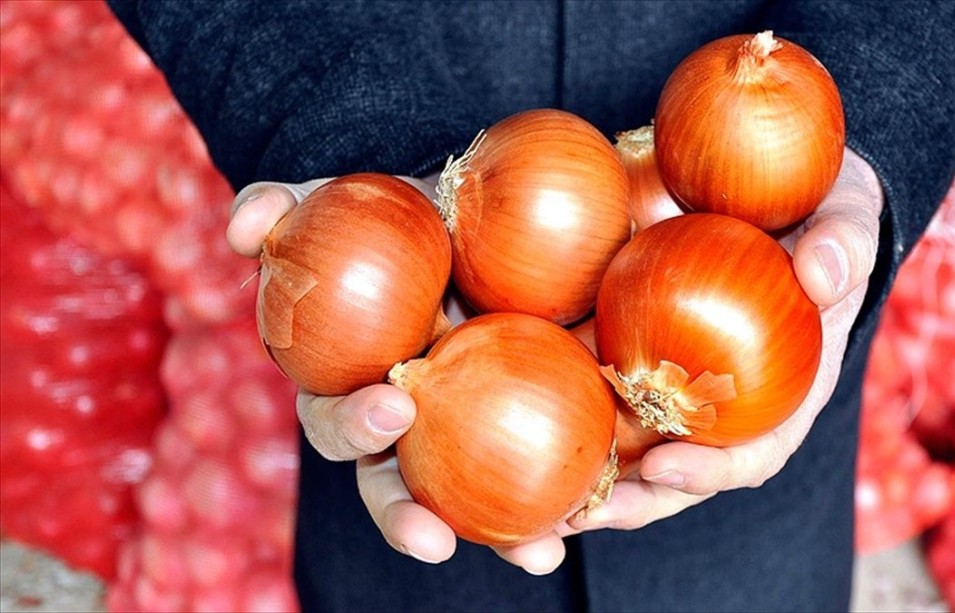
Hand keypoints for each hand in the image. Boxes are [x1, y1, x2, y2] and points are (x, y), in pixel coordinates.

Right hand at [228, 176, 567, 573]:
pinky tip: (603, 506)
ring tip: (538, 554)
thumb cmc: (394, 216)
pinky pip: (547, 472)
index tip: (391, 407)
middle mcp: (405, 425)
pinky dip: (572, 497)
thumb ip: (282, 208)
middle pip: (393, 487)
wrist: (474, 214)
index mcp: (351, 385)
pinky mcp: (526, 426)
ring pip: (473, 503)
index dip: (352, 426)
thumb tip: (240, 228)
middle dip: (406, 516)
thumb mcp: (339, 201)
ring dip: (501, 539)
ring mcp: (463, 433)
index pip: (337, 421)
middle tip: (434, 534)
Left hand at [567, 147, 883, 532]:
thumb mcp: (846, 216)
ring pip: (631, 447)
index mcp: (782, 395)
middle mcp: (723, 406)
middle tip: (585, 515)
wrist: (772, 190)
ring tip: (539, 504)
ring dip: (590, 479)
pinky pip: (596, 388)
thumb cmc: (818, 214)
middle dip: (635, 502)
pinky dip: (560, 409)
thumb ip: (843, 242)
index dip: (715, 470)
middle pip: (680, 472)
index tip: (667, 466)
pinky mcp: (633, 350)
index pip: (756, 452)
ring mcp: (676, 384)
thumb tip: (823, 272)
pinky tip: (511, 414)